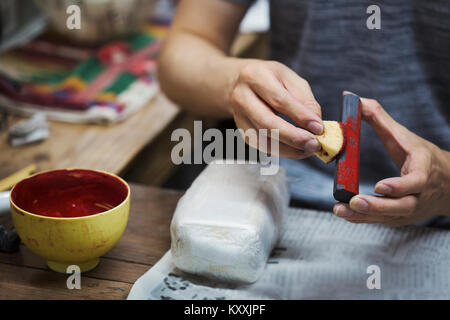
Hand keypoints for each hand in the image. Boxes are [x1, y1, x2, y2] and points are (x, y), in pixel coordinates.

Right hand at [229, 60, 322, 157]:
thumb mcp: (290, 78)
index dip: (300, 116)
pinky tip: (297, 149)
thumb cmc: (269, 79)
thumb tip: (315, 124)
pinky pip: (263, 147)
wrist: (241, 83)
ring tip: (309, 149)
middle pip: (267, 123)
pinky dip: (283, 151)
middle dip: (293, 137)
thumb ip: (304, 99)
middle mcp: (241, 97)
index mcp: (255, 76)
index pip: (279, 100)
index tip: (318, 127)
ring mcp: (239, 117)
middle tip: (313, 144)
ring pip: (264, 140)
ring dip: (290, 149)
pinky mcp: (243, 132)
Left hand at [333, 98, 449, 225]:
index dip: (399, 186)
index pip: (415, 182)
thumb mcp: (404, 136)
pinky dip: (363, 219)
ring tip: (340, 210)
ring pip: (389, 217)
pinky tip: (345, 214)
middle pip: (401, 206)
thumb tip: (352, 98)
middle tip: (354, 203)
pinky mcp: (400, 218)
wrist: (447, 184)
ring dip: (364, 215)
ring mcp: (411, 209)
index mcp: (423, 171)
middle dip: (377, 206)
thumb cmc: (421, 157)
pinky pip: (382, 221)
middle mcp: (419, 194)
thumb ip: (379, 118)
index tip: (380, 186)